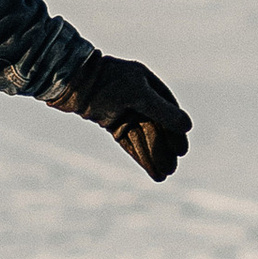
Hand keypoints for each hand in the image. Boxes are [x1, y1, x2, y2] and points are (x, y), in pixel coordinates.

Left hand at [58, 49, 190, 182]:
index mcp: (147, 84)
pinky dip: (139, 155)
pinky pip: (129, 142)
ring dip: (153, 156)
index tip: (181, 152)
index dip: (175, 132)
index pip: (168, 110)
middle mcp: (138, 97)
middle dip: (164, 149)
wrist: (70, 83)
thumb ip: (162, 111)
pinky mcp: (111, 123)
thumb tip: (187, 127)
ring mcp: (124, 111)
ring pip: (143, 138)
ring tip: (162, 175)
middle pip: (156, 127)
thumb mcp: (138, 95)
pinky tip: (150, 170)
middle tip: (171, 169)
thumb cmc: (106, 84)